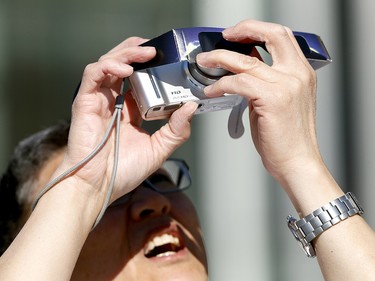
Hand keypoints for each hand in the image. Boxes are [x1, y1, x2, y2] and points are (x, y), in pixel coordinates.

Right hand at [62, 37, 196, 202]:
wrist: (98, 187)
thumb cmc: (122, 171)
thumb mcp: (159, 149)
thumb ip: (176, 130)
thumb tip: (191, 107)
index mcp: (131, 111)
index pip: (141, 80)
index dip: (153, 68)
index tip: (170, 61)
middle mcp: (114, 102)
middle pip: (124, 65)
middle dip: (139, 52)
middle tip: (157, 49)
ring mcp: (99, 100)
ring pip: (108, 63)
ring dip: (127, 54)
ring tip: (146, 52)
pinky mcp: (86, 102)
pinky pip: (93, 74)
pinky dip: (109, 66)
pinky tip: (126, 71)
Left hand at [196, 19, 320, 181]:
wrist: (297, 162)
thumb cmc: (288, 138)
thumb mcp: (280, 102)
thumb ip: (265, 83)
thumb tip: (243, 72)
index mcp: (301, 72)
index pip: (281, 36)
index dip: (257, 29)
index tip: (237, 33)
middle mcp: (297, 74)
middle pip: (271, 35)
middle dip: (242, 30)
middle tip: (222, 37)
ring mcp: (286, 85)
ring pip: (245, 61)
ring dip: (219, 59)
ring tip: (205, 63)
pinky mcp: (272, 99)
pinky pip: (238, 83)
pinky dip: (221, 84)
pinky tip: (212, 90)